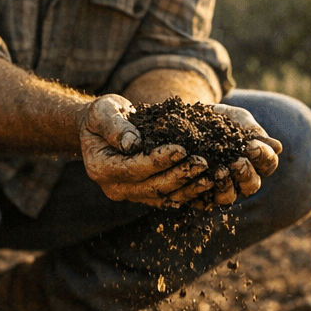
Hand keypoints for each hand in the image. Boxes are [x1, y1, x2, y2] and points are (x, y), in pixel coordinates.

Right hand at [76, 95, 218, 207]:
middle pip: (150, 187)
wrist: (100, 130)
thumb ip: (115, 126)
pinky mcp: (143, 194)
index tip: (182, 149)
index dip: (158, 161)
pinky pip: (167, 198)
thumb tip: (133, 143)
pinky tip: (207, 184)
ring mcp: (129, 194)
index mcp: (100, 168)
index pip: (133, 168)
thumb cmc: (102, 116)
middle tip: (203, 163)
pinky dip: (187, 193)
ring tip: (211, 176)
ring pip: (162, 197)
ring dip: (188, 188)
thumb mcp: (103, 112)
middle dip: (179, 176)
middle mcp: (114, 187)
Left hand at [187, 103, 282, 207]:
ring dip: (226, 186)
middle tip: (237, 162)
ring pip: (228, 197)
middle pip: (252, 185)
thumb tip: (278, 148)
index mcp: (256, 162)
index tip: (251, 146)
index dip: (262, 157)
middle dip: (245, 173)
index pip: (268, 164)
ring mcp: (220, 188)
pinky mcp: (199, 194)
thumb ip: (254, 132)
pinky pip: (202, 201)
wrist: (191, 119)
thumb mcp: (238, 120)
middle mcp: (241, 179)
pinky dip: (201, 192)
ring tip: (219, 171)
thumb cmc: (221, 119)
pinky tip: (200, 180)